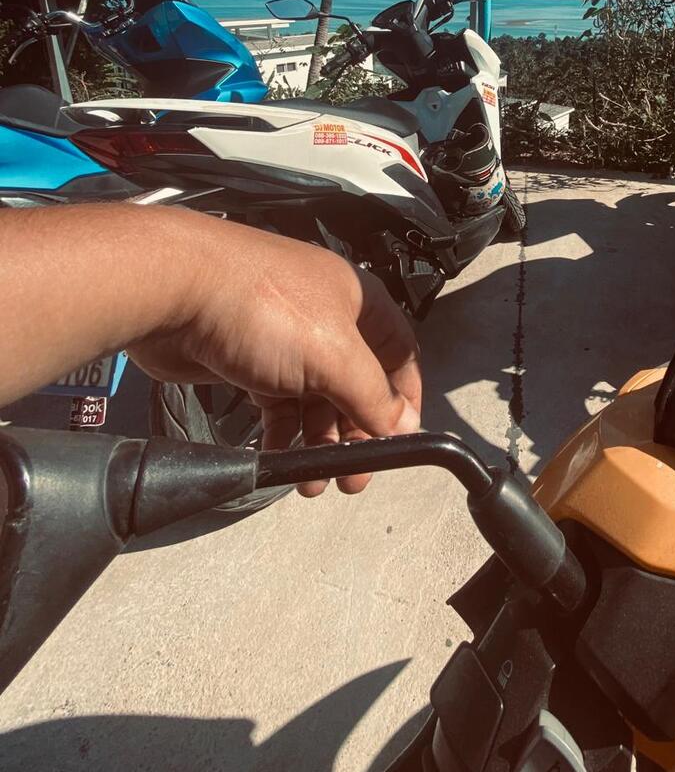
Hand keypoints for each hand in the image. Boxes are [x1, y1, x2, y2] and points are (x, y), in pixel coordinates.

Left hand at [124, 215, 421, 496]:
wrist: (174, 291)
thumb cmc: (258, 305)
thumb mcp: (333, 355)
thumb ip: (372, 395)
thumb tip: (403, 426)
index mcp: (359, 301)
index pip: (400, 354)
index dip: (404, 399)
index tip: (401, 441)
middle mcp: (327, 317)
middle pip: (357, 384)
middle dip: (358, 433)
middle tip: (354, 477)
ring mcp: (287, 338)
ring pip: (316, 399)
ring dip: (319, 442)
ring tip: (314, 481)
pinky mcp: (249, 358)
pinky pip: (277, 404)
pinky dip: (283, 434)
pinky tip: (280, 459)